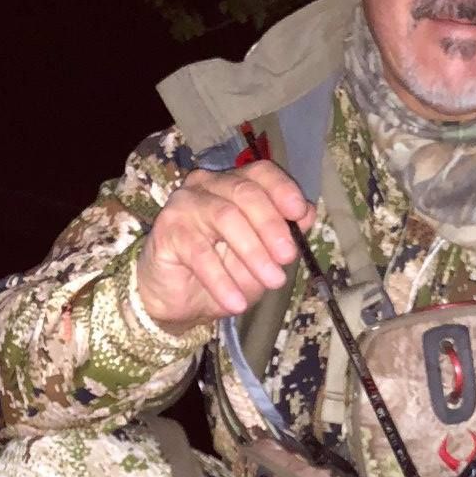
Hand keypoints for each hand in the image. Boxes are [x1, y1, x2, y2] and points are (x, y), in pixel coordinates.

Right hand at [135, 160, 316, 326]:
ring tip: (272, 282)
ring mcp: (185, 204)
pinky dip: (221, 280)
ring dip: (253, 253)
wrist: (181, 300)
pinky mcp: (168, 230)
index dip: (283, 190)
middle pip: (246, 193)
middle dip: (272, 226)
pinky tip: (236, 302)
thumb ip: (283, 234)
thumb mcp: (263, 256)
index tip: (299, 214)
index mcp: (235, 184)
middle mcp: (208, 185)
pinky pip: (199, 252)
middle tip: (288, 258)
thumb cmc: (224, 271)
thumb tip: (307, 214)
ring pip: (226, 217)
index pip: (262, 173)